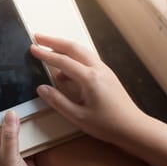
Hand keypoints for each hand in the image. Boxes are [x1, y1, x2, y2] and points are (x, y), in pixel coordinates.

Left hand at [0, 111, 49, 165]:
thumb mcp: (9, 161)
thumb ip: (9, 138)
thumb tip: (9, 117)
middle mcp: (0, 162)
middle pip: (6, 138)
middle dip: (11, 126)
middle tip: (15, 108)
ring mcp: (15, 165)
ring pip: (20, 143)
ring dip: (25, 134)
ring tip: (27, 116)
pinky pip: (33, 149)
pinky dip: (36, 142)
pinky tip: (39, 132)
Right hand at [31, 34, 146, 144]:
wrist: (133, 127)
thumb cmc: (108, 124)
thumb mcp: (78, 116)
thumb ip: (58, 101)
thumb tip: (42, 89)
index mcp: (89, 78)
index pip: (63, 61)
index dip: (45, 54)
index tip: (33, 49)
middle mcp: (98, 69)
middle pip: (73, 48)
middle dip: (54, 41)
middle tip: (38, 38)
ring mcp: (104, 70)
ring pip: (82, 51)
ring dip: (65, 47)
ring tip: (49, 48)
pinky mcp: (107, 75)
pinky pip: (88, 60)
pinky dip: (74, 58)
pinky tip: (66, 70)